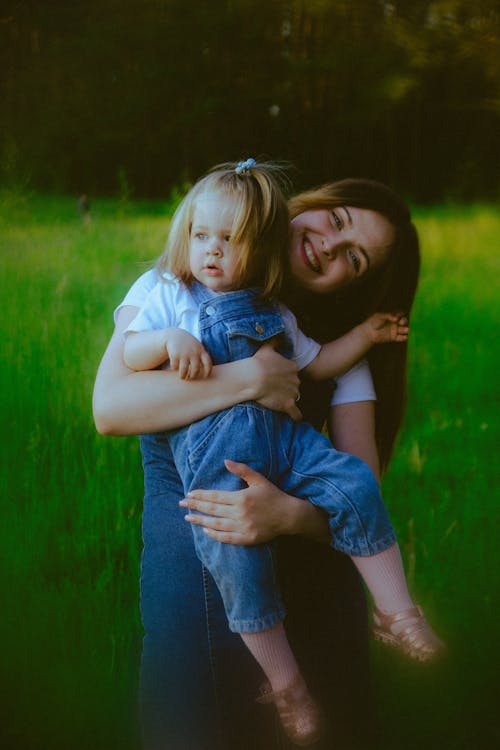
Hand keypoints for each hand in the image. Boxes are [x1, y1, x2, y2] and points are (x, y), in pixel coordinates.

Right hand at [164, 328, 211, 378]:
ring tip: (182, 377)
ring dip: (183, 376)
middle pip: (195, 370)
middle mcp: (193, 353)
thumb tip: (206, 372)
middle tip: (190, 377)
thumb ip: (202, 357)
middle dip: (193, 376)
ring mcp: (184, 354)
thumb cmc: (188, 344)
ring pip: (184, 371)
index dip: (208, 371)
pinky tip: (175, 367)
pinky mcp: (175, 355)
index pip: (208, 363)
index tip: (205, 376)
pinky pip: (175, 367)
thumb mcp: (197, 347)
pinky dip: (174, 368)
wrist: (174, 335)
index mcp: (201, 351)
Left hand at [179, 460, 294, 544]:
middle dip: (195, 506)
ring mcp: (243, 527)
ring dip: (200, 521)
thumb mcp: (258, 479)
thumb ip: (241, 470)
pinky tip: (206, 531)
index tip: (188, 494)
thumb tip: (225, 461)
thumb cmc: (273, 495)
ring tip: (188, 517)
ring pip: (216, 524)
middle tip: (181, 504)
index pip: (215, 496)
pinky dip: (215, 535)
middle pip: (212, 509)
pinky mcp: (247, 538)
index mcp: (241, 498)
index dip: (200, 495)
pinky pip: (227, 538)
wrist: (289, 515)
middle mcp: (240, 513)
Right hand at [251, 342, 301, 420]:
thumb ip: (274, 342)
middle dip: (286, 387)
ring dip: (288, 399)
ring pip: (294, 397)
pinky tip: (296, 418)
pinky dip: (296, 416)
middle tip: (274, 389)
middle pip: (294, 385)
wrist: (253, 377)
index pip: (292, 373)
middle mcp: (296, 380)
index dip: (284, 376)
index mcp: (292, 367)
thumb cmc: (258, 362)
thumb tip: (276, 336)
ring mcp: (293, 393)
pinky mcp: (288, 404)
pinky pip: (296, 413)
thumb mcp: (267, 348)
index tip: (275, 378)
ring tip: (277, 401)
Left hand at [365, 312, 408, 343]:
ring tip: (407, 330)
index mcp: (392, 316)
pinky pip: (401, 338)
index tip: (399, 316)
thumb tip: (396, 319)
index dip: (401, 314)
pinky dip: (404, 338)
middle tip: (401, 322)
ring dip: (407, 329)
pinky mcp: (393, 337)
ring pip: (404, 329)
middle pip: (404, 321)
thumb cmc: (373, 322)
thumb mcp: (380, 316)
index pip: (400, 314)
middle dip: (404, 321)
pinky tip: (406, 337)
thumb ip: (388, 316)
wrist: (368, 332)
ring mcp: (395, 330)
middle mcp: (395, 323)